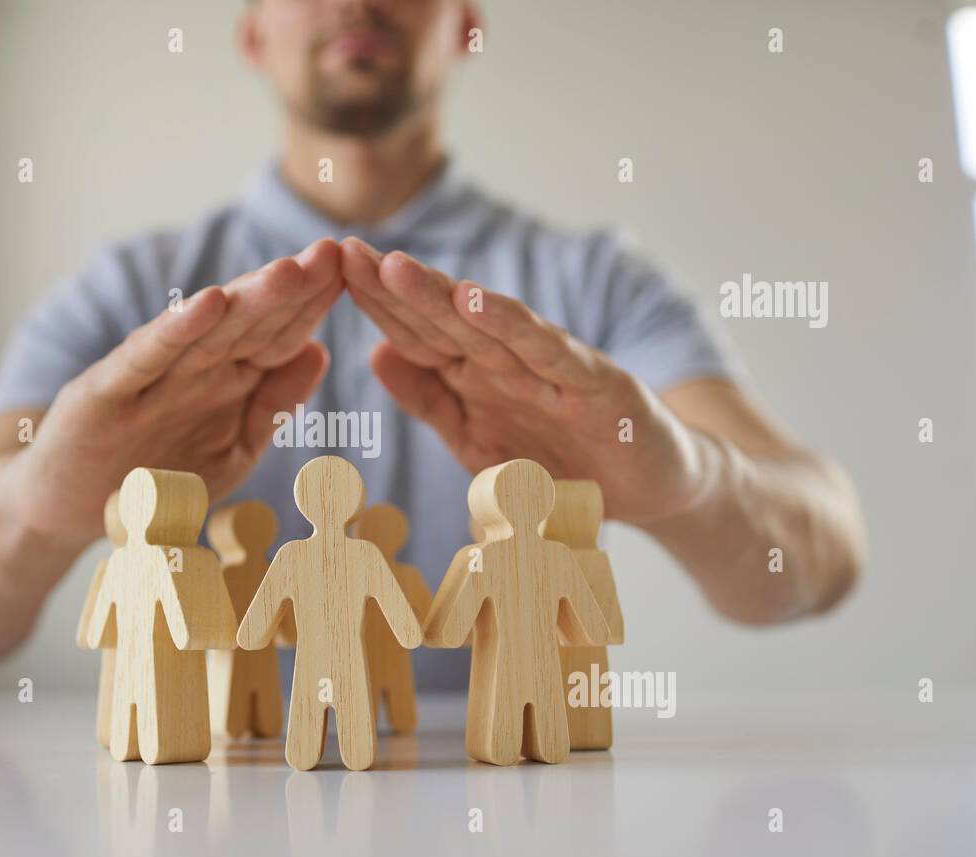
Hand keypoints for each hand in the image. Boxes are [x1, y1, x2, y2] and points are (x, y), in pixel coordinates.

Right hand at [12, 239, 342, 542]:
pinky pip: (147, 358)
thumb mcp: (231, 447)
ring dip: (248, 299)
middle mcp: (192, 366)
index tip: (360, 272)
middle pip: (251, 322)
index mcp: (226, 378)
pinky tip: (209, 304)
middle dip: (294, 289)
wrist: (66, 509)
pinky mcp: (107, 392)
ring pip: (207, 331)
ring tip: (290, 270)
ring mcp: (149, 376)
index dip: (318, 306)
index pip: (281, 335)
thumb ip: (272, 403)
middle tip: (335, 253)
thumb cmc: (152, 475)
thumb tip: (321, 350)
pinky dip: (176, 330)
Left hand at [340, 238, 713, 522]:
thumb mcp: (478, 438)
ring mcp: (549, 368)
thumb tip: (375, 353)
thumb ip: (431, 398)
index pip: (414, 334)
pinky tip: (478, 302)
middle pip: (440, 319)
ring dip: (440, 295)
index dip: (373, 303)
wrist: (650, 487)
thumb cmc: (563, 461)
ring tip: (396, 265)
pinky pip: (546, 352)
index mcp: (474, 375)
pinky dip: (512, 326)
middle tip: (344, 249)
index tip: (325, 272)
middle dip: (392, 285)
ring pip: (486, 325)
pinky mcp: (591, 383)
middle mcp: (506, 361)